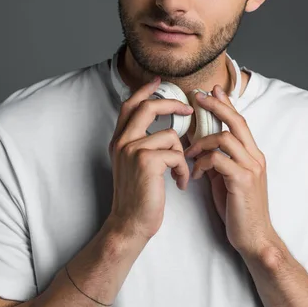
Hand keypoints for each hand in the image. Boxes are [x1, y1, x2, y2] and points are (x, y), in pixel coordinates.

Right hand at [108, 77, 193, 243]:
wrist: (130, 224)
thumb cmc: (138, 198)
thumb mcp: (134, 166)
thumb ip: (142, 144)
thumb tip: (165, 129)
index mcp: (119, 141)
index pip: (130, 105)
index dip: (144, 90)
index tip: (159, 82)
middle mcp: (122, 142)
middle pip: (147, 106)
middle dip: (171, 104)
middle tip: (188, 109)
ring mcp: (132, 150)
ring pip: (170, 135)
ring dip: (183, 155)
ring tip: (180, 173)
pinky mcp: (146, 161)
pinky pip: (176, 153)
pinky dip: (184, 169)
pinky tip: (179, 183)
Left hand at [184, 85, 279, 259]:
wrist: (255, 238)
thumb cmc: (239, 210)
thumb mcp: (228, 179)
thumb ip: (220, 161)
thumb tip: (202, 148)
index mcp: (253, 155)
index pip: (240, 122)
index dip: (226, 104)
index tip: (213, 90)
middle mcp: (255, 157)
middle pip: (236, 121)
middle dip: (217, 106)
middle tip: (198, 96)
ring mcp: (251, 168)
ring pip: (225, 138)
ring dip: (202, 142)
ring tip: (189, 154)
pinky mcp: (242, 180)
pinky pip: (217, 159)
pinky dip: (202, 162)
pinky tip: (195, 174)